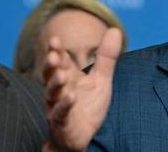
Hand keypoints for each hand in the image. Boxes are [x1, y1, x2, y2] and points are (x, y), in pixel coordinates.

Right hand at [42, 27, 121, 151]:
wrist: (82, 136)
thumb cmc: (88, 106)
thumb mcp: (101, 79)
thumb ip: (106, 57)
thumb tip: (115, 29)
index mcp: (68, 77)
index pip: (61, 60)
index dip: (56, 51)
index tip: (55, 39)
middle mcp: (60, 90)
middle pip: (51, 74)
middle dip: (51, 64)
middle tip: (53, 54)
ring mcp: (58, 106)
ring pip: (52, 93)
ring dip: (56, 83)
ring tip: (63, 74)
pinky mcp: (63, 123)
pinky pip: (60, 113)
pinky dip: (65, 105)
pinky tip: (71, 97)